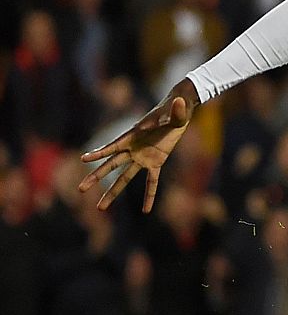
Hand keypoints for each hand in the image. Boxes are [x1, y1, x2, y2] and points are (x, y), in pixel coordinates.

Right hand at [79, 81, 198, 211]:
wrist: (179, 111)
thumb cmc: (175, 109)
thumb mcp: (177, 111)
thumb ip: (176, 111)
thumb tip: (178, 103)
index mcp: (132, 136)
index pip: (112, 147)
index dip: (98, 153)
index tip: (83, 159)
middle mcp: (133, 149)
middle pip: (111, 165)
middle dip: (96, 177)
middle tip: (80, 189)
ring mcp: (143, 157)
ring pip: (124, 177)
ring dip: (112, 192)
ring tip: (100, 208)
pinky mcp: (156, 163)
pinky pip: (152, 182)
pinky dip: (150, 195)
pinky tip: (146, 211)